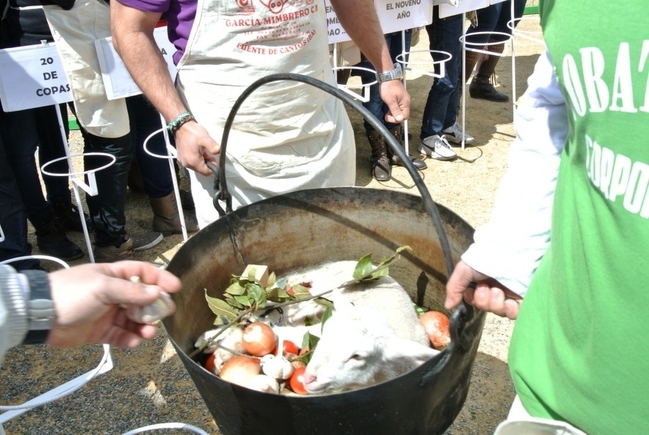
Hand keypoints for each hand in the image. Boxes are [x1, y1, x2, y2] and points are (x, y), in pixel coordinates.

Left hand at [46, 261, 181, 348]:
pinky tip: (134, 341)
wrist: (39, 316)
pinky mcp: (100, 332)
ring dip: (144, 327)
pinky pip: (121, 336)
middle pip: (143, 300)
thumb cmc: (70, 293)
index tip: (175, 288)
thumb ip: (132, 292)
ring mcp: (108, 313)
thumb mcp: (103, 287)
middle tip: (163, 315)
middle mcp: (114, 294)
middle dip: (154, 308)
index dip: (160, 279)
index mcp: (114, 276)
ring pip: (134, 320)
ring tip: (148, 333)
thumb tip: (158, 293)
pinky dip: (130, 340)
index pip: (144, 273)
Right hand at [174, 121, 219, 175]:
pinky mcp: (182, 158)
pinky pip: (192, 162)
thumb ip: (212, 146)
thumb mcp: (205, 138)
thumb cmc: (192, 132)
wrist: (181, 127)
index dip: (213, 167)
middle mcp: (187, 164)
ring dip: (202, 161)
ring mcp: (183, 161)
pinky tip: (198, 150)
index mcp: (193, 161)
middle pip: (202, 170)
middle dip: (207, 163)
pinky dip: (197, 159)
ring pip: (197, 166)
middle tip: (209, 153)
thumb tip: (218, 151)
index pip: (206, 172)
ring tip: (203, 150)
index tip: (214, 159)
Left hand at [379, 80, 410, 122]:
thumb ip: (395, 110)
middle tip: (387, 115)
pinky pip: (398, 107)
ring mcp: (403, 99)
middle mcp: (406, 102)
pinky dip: (393, 109)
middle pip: (403, 114)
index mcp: (406, 103)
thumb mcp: (390, 101)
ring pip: (400, 111)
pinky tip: (389, 107)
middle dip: (394, 117)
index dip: (396, 119)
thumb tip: (400, 119)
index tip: (389, 117)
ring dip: (393, 113)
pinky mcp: (399, 98)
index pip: (404, 116)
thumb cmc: (388, 87)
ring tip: (387, 112)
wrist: (387, 76)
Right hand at [445, 260, 521, 319]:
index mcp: (481, 283)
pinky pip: (514, 314)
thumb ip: (454, 288)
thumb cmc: (487, 257)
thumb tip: (448, 306)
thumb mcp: (464, 269)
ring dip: (496, 304)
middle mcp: (494, 290)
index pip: (474, 301)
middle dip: (483, 300)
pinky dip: (510, 310)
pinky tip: (509, 301)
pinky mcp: (522, 300)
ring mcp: (509, 295)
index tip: (472, 289)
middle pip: (485, 307)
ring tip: (498, 291)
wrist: (510, 253)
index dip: (472, 298)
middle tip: (486, 287)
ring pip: (498, 312)